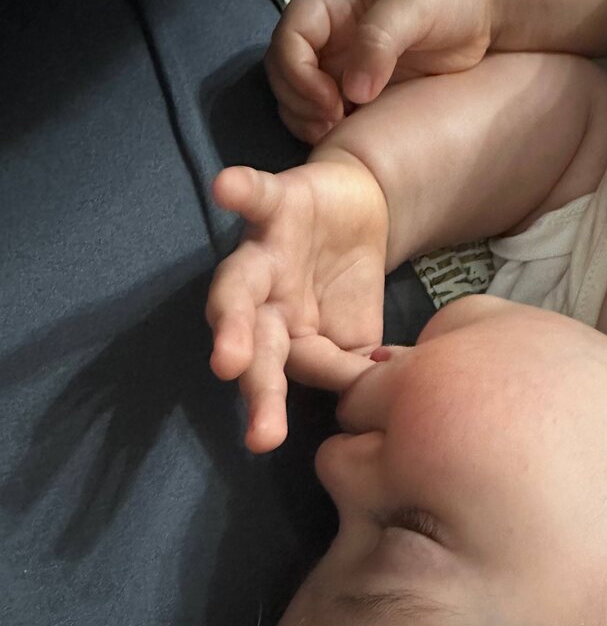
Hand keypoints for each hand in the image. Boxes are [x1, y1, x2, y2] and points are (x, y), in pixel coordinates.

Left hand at [206, 154, 388, 450]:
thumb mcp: (359, 340)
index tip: (271, 436)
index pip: (279, 377)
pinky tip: (226, 188)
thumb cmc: (347, 288)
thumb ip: (351, 372)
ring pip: (240, 284)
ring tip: (226, 358)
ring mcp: (266, 254)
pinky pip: (256, 197)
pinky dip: (241, 191)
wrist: (359, 212)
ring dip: (231, 316)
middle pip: (251, 342)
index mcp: (280, 341)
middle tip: (234, 410)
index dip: (273, 406)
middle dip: (245, 374)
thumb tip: (361, 403)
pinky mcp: (278, 204)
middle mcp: (263, 302)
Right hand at [266, 0, 493, 143]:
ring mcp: (343, 62)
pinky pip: (331, 112)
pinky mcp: (361, 90)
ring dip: (309, 120)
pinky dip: (330, 129)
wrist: (485, 7)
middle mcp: (330, 32)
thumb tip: (354, 90)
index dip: (297, 71)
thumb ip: (381, 39)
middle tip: (331, 126)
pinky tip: (351, 141)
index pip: (290, 35)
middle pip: (285, 69)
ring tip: (337, 138)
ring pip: (301, 95)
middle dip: (299, 101)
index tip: (329, 101)